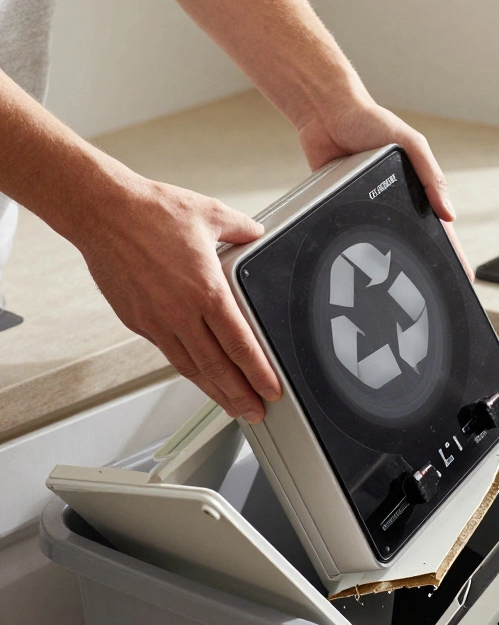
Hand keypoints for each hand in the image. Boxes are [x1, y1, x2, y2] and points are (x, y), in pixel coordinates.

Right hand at [79, 178, 281, 421]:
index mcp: (207, 291)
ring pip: (189, 367)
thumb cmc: (151, 211)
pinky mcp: (136, 320)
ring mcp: (155, 320)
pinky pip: (167, 352)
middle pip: (216, 367)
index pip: (239, 344)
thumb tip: (257, 234)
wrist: (102, 211)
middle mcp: (181, 312)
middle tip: (255, 412)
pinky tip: (198, 375)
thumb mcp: (212, 215)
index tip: (271, 390)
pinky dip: (186, 368)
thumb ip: (242, 230)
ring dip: (213, 389)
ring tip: (231, 404)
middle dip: (239, 394)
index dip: (257, 373)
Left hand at [295, 99, 472, 278]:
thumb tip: (449, 213)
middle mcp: (394, 200)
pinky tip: (365, 264)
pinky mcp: (342, 207)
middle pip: (413, 239)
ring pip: (383, 240)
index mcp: (416, 187)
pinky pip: (352, 231)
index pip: (440, 226)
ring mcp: (368, 205)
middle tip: (436, 290)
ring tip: (403, 286)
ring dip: (391, 258)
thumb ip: (431, 176)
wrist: (326, 113)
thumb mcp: (412, 144)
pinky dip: (358, 245)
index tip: (464, 275)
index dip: (453, 252)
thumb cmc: (370, 121)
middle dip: (426, 263)